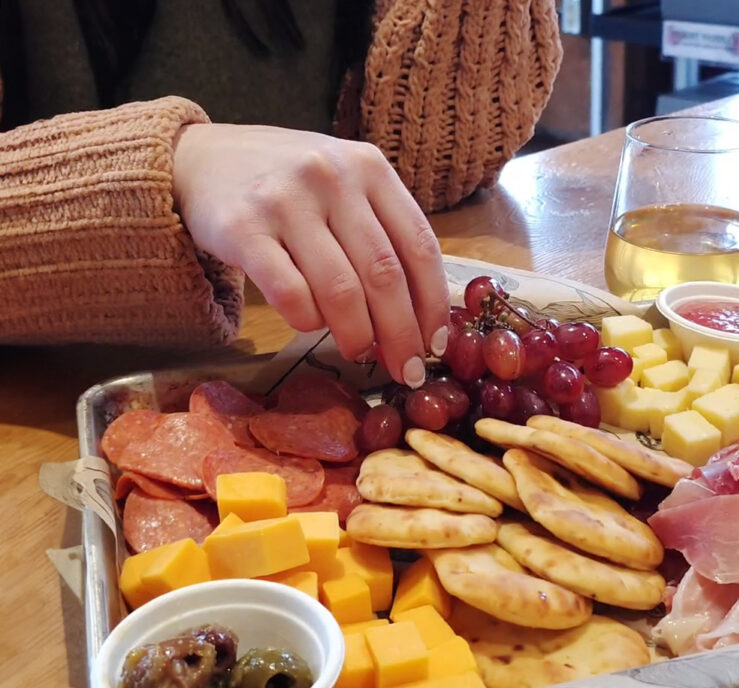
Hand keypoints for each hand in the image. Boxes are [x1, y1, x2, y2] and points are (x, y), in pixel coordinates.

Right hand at [171, 123, 449, 386]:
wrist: (198, 160)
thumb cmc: (287, 184)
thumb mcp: (343, 186)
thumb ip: (382, 234)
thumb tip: (424, 316)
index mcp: (369, 167)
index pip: (420, 246)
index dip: (433, 304)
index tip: (435, 344)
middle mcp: (331, 177)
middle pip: (384, 275)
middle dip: (402, 334)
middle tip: (406, 371)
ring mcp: (285, 201)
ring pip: (341, 291)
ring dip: (358, 336)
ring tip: (360, 353)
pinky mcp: (242, 229)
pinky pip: (290, 294)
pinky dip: (308, 322)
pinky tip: (310, 325)